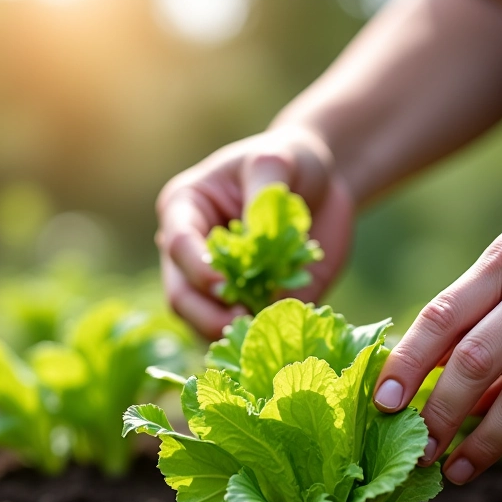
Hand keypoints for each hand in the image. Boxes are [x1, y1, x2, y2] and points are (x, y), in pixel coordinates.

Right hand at [156, 126, 353, 338]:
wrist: (322, 187)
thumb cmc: (290, 162)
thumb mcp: (277, 160)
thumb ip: (263, 194)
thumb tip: (254, 246)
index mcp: (185, 211)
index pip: (179, 245)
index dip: (197, 268)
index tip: (223, 283)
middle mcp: (190, 255)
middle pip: (181, 296)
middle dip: (207, 314)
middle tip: (241, 320)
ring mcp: (215, 287)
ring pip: (204, 325)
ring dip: (230, 334)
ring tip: (262, 332)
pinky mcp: (246, 307)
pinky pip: (241, 334)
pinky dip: (257, 340)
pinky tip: (279, 336)